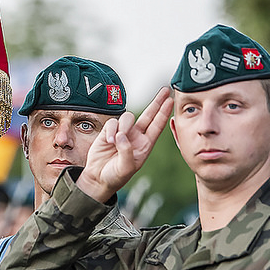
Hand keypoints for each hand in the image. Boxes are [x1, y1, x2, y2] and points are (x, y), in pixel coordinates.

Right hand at [77, 87, 172, 201]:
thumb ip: (126, 152)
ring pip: (128, 117)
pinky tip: (109, 141)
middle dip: (156, 102)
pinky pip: (112, 122)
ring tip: (115, 141)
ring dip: (123, 126)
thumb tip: (122, 135)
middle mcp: (136, 137)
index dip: (164, 113)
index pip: (157, 126)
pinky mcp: (109, 131)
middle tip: (165, 90)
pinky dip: (110, 130)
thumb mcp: (125, 168)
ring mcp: (123, 133)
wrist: (98, 179)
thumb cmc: (115, 176)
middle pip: (148, 115)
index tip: (171, 101)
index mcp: (145, 145)